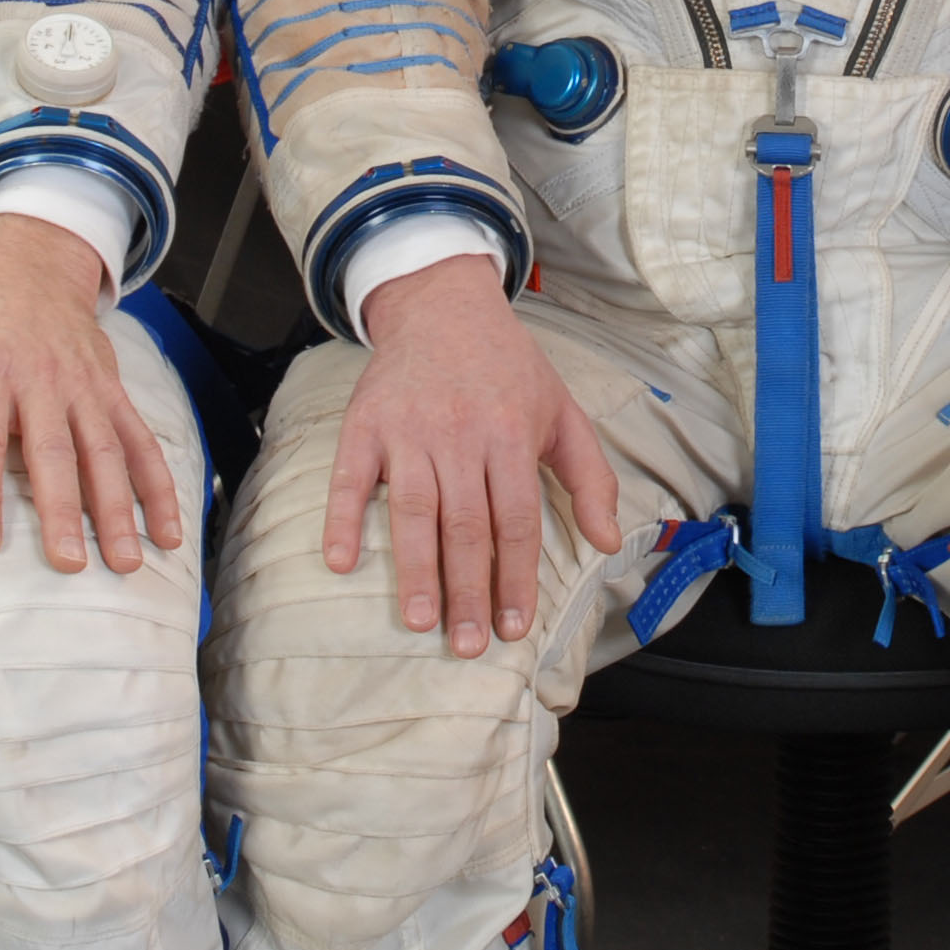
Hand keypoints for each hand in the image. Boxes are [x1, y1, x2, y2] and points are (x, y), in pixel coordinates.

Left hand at [0, 213, 180, 571]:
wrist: (30, 270)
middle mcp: (41, 379)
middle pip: (54, 451)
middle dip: (64, 510)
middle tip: (68, 563)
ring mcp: (84, 386)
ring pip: (106, 451)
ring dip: (118, 508)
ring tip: (124, 561)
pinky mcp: (112, 391)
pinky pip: (141, 441)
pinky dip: (159, 486)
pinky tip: (166, 530)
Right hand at [324, 257, 620, 656]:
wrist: (443, 304)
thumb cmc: (508, 367)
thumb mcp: (562, 411)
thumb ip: (590, 477)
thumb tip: (608, 543)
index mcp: (511, 435)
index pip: (516, 521)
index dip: (517, 578)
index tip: (515, 628)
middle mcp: (460, 434)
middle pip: (465, 526)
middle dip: (468, 591)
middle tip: (467, 645)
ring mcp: (408, 429)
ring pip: (413, 510)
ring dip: (415, 569)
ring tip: (421, 620)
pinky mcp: (365, 423)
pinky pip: (348, 478)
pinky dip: (341, 520)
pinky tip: (341, 562)